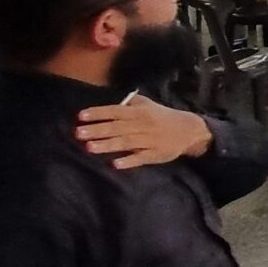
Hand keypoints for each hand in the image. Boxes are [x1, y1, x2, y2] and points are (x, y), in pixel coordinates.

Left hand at [75, 97, 214, 169]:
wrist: (189, 130)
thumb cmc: (163, 116)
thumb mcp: (148, 105)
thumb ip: (130, 103)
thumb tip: (112, 102)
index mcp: (140, 112)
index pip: (116, 111)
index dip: (99, 113)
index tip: (81, 116)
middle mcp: (143, 125)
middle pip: (117, 128)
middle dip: (97, 130)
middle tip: (78, 133)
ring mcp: (149, 140)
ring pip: (125, 143)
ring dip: (107, 145)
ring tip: (89, 147)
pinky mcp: (155, 154)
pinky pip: (140, 158)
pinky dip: (128, 161)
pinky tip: (115, 164)